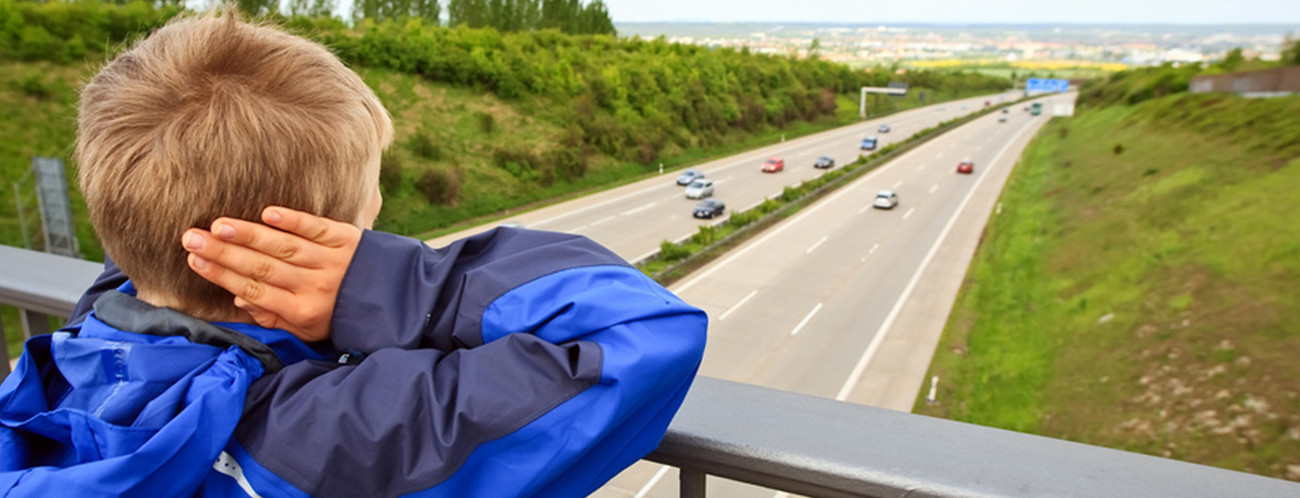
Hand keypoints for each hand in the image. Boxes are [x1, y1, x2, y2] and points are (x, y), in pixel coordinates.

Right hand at [181, 206, 361, 341]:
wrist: (396, 299)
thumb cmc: (342, 315)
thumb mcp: (308, 330)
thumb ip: (273, 317)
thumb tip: (237, 298)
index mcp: (303, 311)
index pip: (254, 291)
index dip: (222, 276)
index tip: (194, 261)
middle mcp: (315, 286)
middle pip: (262, 267)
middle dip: (223, 253)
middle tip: (191, 238)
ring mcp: (331, 260)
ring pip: (284, 247)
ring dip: (249, 235)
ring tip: (218, 226)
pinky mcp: (347, 238)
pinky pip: (316, 228)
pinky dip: (293, 220)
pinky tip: (269, 213)